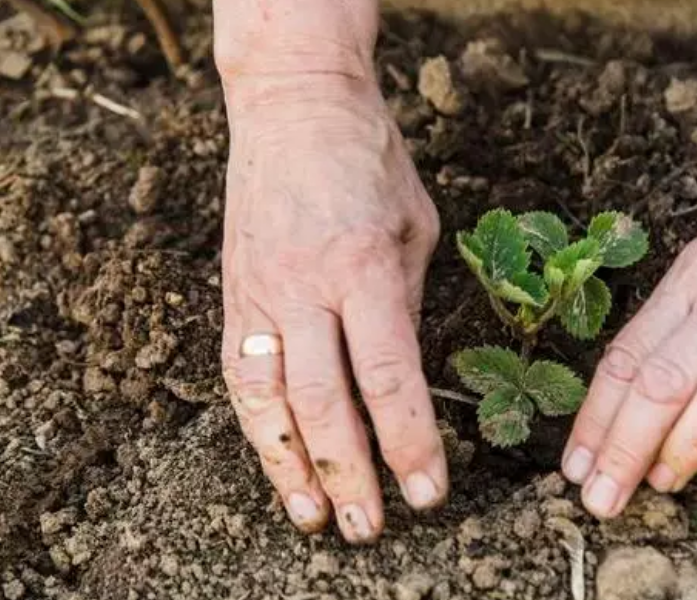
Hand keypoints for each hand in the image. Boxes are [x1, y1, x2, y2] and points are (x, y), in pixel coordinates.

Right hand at [219, 74, 445, 539]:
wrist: (295, 107)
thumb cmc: (371, 163)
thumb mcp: (414, 228)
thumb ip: (406, 304)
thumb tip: (404, 373)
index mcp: (362, 269)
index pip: (389, 377)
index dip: (410, 443)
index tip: (429, 490)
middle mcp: (304, 289)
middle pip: (324, 404)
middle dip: (351, 473)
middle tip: (370, 526)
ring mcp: (260, 295)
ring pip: (268, 401)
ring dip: (290, 467)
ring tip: (313, 517)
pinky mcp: (235, 296)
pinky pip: (241, 374)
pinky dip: (256, 427)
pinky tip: (276, 462)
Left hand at [561, 121, 696, 517]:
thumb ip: (675, 317)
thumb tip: (630, 386)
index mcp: (693, 277)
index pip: (627, 356)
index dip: (595, 417)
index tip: (574, 464)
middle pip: (661, 383)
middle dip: (622, 449)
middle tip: (598, 499)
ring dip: (681, 451)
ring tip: (655, 486)